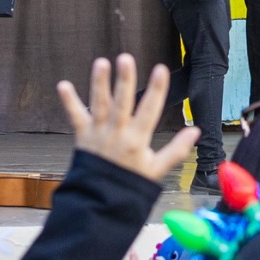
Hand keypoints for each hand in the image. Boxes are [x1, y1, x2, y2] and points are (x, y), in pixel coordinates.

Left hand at [58, 54, 198, 181]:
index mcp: (137, 141)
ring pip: (100, 105)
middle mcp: (117, 134)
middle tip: (125, 59)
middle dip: (124, 80)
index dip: (156, 90)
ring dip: (99, 83)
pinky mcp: (83, 136)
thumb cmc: (129, 183)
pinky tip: (63, 85)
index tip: (161, 70)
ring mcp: (99, 133)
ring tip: (101, 63)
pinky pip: (75, 116)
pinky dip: (69, 102)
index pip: (149, 111)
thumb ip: (176, 149)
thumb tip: (196, 131)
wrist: (101, 200)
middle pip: (121, 104)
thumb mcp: (157, 169)